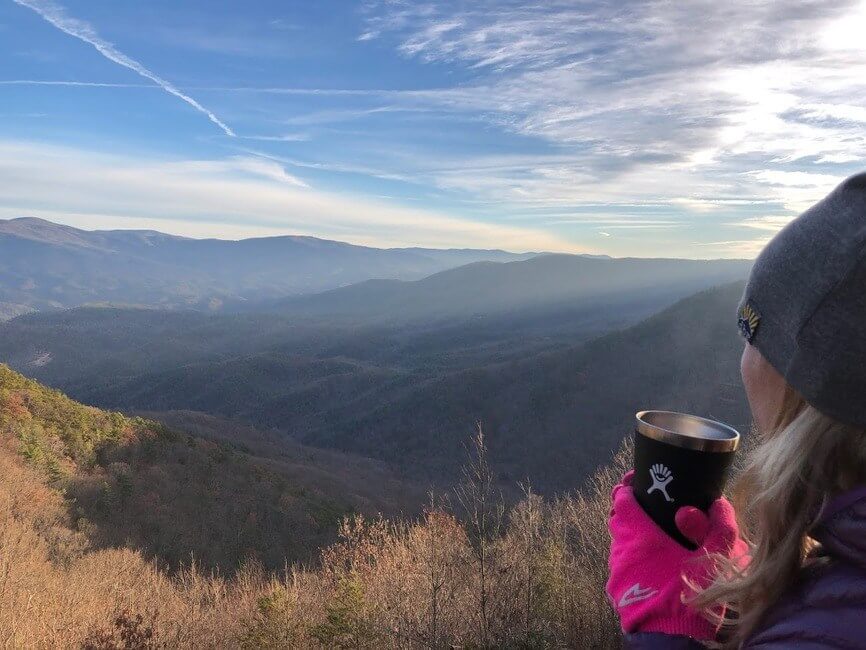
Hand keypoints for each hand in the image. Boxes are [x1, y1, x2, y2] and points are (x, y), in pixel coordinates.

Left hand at [606, 471, 747, 639]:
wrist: (670, 640)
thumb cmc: (691, 596)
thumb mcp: (714, 559)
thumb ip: (719, 527)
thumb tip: (719, 503)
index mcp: (639, 534)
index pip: (621, 498)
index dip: (629, 487)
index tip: (639, 482)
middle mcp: (621, 548)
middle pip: (617, 518)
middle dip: (630, 509)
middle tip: (651, 507)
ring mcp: (616, 569)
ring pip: (618, 541)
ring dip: (632, 535)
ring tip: (655, 536)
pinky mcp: (617, 588)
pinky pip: (621, 563)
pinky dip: (632, 557)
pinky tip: (652, 563)